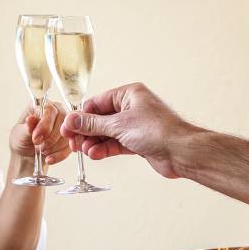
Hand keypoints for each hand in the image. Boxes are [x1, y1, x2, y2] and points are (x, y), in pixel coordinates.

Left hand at [9, 101, 71, 164]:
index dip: (44, 126)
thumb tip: (31, 119)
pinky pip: (71, 146)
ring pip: (68, 134)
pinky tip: (49, 159)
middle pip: (63, 121)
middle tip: (40, 147)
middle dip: (51, 138)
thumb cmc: (21, 139)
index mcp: (42, 105)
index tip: (36, 139)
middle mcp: (56, 111)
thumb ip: (27, 127)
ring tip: (43, 152)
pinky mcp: (70, 137)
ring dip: (55, 147)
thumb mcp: (20, 134)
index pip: (50, 110)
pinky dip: (60, 155)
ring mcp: (65, 124)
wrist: (26, 154)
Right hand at [60, 83, 195, 178]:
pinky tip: (96, 155)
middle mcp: (132, 108)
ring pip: (107, 133)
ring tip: (86, 151)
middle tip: (74, 144)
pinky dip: (105, 149)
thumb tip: (72, 121)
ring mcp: (135, 125)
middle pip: (100, 119)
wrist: (181, 152)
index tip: (68, 129)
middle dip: (86, 132)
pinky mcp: (138, 142)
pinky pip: (116, 144)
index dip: (80, 117)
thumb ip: (93, 124)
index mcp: (129, 94)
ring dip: (95, 143)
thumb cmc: (157, 131)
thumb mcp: (118, 125)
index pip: (96, 103)